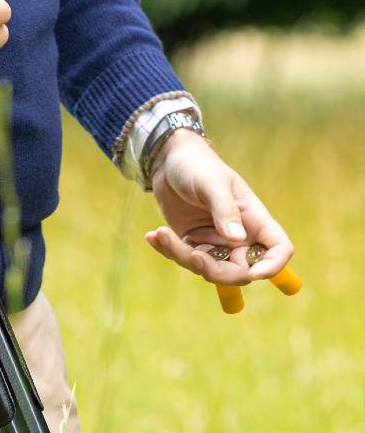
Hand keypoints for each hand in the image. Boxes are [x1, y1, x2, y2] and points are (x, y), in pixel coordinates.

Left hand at [144, 131, 294, 284]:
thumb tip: (237, 239)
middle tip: (190, 255)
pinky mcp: (193, 243)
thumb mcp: (212, 183)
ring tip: (160, 234)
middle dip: (216, 271)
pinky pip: (185, 259)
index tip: (254, 273)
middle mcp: (240, 236)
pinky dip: (169, 251)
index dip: (273, 265)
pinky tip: (152, 237)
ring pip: (209, 269)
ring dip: (184, 257)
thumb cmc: (197, 164)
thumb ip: (224, 209)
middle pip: (242, 271)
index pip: (279, 249)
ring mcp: (216, 242)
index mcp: (254, 219)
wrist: (168, 159)